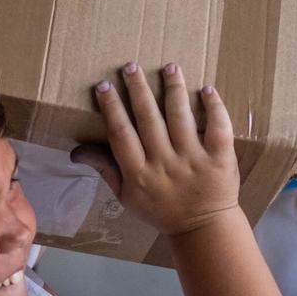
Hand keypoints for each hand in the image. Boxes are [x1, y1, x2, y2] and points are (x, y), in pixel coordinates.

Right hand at [72, 62, 237, 236]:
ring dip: (174, 89)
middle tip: (131, 65)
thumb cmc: (161, 210)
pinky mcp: (220, 160)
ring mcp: (193, 160)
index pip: (121, 133)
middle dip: (138, 89)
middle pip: (148, 119)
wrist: (203, 229)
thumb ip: (106, 169)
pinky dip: (213, 108)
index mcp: (138, 174)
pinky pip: (218, 128)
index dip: (112, 108)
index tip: (104, 85)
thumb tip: (76, 151)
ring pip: (181, 117)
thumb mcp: (126, 197)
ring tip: (169, 67)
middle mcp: (164, 164)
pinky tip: (206, 90)